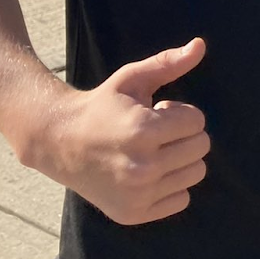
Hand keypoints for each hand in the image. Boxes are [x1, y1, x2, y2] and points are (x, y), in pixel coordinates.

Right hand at [35, 37, 209, 225]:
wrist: (58, 142)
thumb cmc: (101, 107)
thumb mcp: (131, 79)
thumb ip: (168, 63)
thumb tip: (200, 45)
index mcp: (143, 132)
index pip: (197, 121)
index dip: (180, 112)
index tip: (157, 111)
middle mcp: (142, 167)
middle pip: (201, 147)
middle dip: (183, 134)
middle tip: (154, 132)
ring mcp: (138, 195)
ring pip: (196, 173)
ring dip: (181, 158)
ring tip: (152, 150)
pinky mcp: (134, 213)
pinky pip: (182, 199)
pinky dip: (171, 185)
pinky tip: (148, 172)